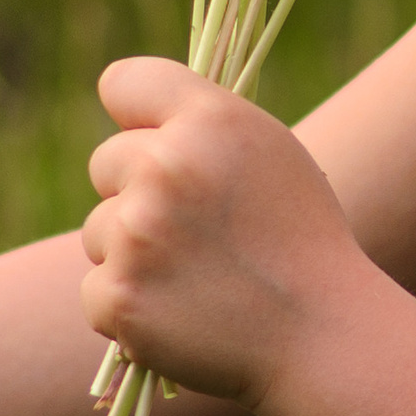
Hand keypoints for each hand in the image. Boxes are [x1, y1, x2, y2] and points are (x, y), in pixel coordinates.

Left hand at [81, 59, 368, 413]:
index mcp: (209, 120)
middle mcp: (165, 165)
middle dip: (134, 193)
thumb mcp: (271, 154)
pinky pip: (96, 290)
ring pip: (97, 230)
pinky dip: (130, 307)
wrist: (319, 333)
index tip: (150, 138)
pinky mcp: (118, 294)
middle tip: (193, 230)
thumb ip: (203, 126)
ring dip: (130, 253)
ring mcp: (136, 232)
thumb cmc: (300, 239)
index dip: (134, 113)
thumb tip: (136, 122)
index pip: (124, 81)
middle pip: (104, 162)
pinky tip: (183, 313)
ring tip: (196, 276)